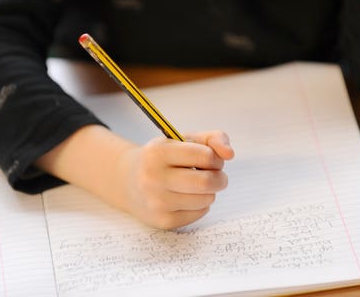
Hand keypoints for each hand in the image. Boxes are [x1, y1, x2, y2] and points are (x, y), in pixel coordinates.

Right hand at [116, 130, 233, 228]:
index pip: (204, 155)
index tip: (212, 159)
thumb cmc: (164, 158)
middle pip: (206, 182)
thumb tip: (230, 154)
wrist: (129, 181)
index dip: (215, 158)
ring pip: (206, 199)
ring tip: (199, 186)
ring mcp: (156, 202)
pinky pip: (199, 213)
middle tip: (216, 176)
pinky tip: (188, 197)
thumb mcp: (183, 140)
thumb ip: (212, 139)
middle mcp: (153, 177)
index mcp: (157, 152)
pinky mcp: (162, 221)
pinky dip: (201, 205)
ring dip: (210, 192)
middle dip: (219, 178)